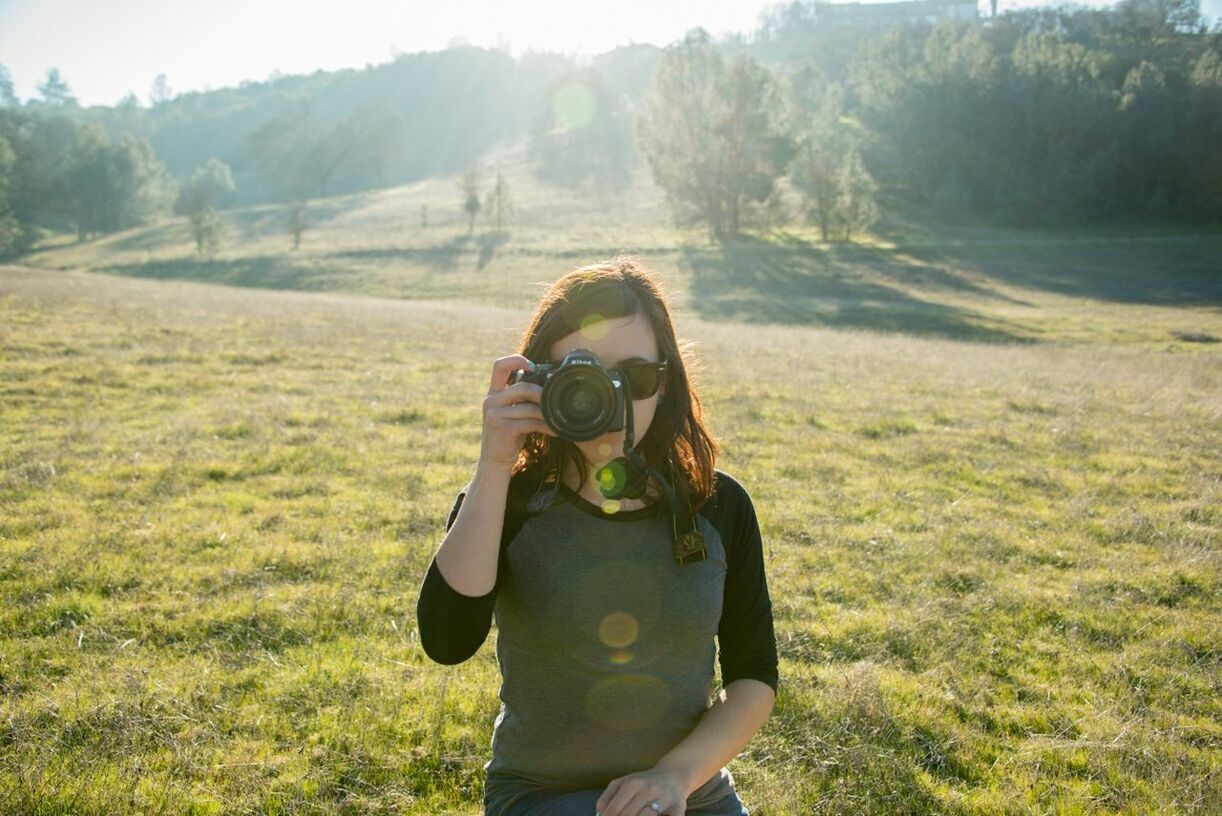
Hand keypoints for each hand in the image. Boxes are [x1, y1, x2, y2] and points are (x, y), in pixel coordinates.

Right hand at [477, 354, 551, 473]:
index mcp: (493, 393)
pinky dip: (546, 426)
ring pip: (530, 407)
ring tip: (558, 421)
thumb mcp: (510, 414)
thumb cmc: (507, 437)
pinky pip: (531, 422)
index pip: (499, 366)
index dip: (516, 360)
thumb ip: (520, 399)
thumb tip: (547, 388)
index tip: (532, 366)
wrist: (494, 462)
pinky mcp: (503, 428)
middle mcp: (490, 400)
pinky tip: (554, 431)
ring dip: (548, 415)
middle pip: (523, 387)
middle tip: (555, 403)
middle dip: (543, 395)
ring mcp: (495, 414)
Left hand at [595, 769, 687, 815]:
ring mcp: (664, 798)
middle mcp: (649, 789)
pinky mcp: (679, 807)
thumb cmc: (643, 783)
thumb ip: (608, 797)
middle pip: (628, 815)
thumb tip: (599, 813)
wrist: (673, 776)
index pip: (614, 810)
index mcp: (632, 783)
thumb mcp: (623, 783)